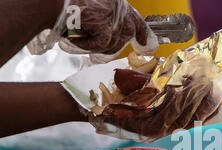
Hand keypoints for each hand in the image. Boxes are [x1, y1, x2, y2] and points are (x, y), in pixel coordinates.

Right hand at [28, 0, 158, 62]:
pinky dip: (87, 46)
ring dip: (96, 45)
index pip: (135, 18)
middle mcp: (117, 6)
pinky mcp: (104, 24)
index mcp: (116, 2)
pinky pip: (101, 45)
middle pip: (127, 33)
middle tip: (99, 47)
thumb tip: (114, 38)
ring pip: (113, 42)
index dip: (141, 31)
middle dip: (115, 44)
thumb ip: (106, 20)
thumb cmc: (65, 6)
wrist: (50, 2)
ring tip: (79, 38)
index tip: (144, 42)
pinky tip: (75, 39)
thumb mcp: (93, 11)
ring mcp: (111, 14)